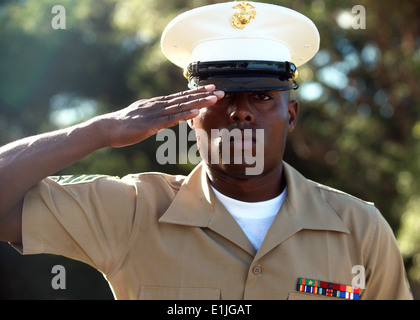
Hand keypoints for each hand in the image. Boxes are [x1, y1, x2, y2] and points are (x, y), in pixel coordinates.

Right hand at [96, 85, 223, 147]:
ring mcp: (154, 114)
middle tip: (220, 91)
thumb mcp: (144, 117)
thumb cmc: (124, 125)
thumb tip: (169, 117)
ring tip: (213, 99)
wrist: (106, 129)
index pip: (180, 96)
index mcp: (157, 104)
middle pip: (184, 99)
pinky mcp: (150, 125)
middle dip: (203, 95)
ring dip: (198, 102)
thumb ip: (157, 116)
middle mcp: (157, 105)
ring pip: (180, 107)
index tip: (211, 88)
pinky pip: (169, 120)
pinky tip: (195, 113)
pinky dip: (183, 115)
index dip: (197, 92)